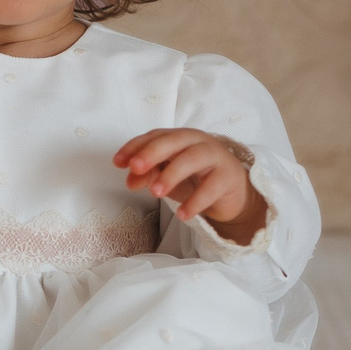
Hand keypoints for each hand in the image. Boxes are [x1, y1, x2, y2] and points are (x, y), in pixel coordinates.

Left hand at [114, 129, 267, 243]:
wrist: (232, 194)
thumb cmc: (196, 180)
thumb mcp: (168, 178)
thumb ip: (149, 175)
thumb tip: (130, 180)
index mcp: (180, 138)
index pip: (155, 136)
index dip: (135, 147)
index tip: (118, 162)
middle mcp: (197, 141)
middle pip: (174, 141)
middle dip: (152, 152)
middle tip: (136, 167)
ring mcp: (215, 157)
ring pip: (193, 158)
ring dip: (172, 174)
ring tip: (155, 193)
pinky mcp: (229, 176)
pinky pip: (211, 187)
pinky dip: (195, 201)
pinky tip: (182, 214)